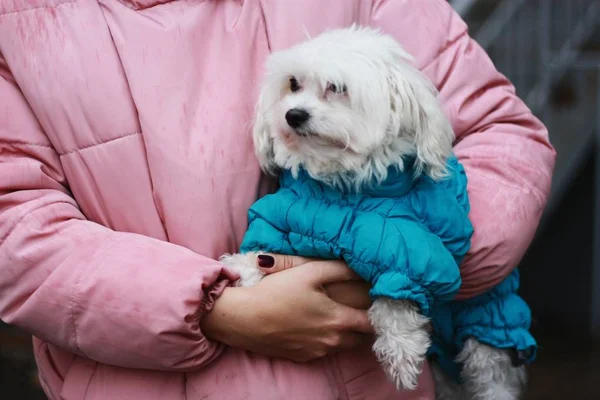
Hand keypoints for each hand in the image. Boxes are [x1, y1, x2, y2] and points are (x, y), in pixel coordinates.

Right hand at [202, 258, 373, 361]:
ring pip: (342, 345)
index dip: (379, 314)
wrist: (244, 318)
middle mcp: (332, 341)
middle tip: (359, 308)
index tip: (379, 304)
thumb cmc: (277, 292)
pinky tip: (314, 325)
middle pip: (360, 338)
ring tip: (336, 316)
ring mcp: (316, 352)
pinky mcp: (302, 357)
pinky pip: (323, 350)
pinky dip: (325, 340)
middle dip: (363, 325)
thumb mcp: (309, 271)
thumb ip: (339, 269)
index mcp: (338, 321)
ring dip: (344, 333)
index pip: (372, 324)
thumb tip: (360, 267)